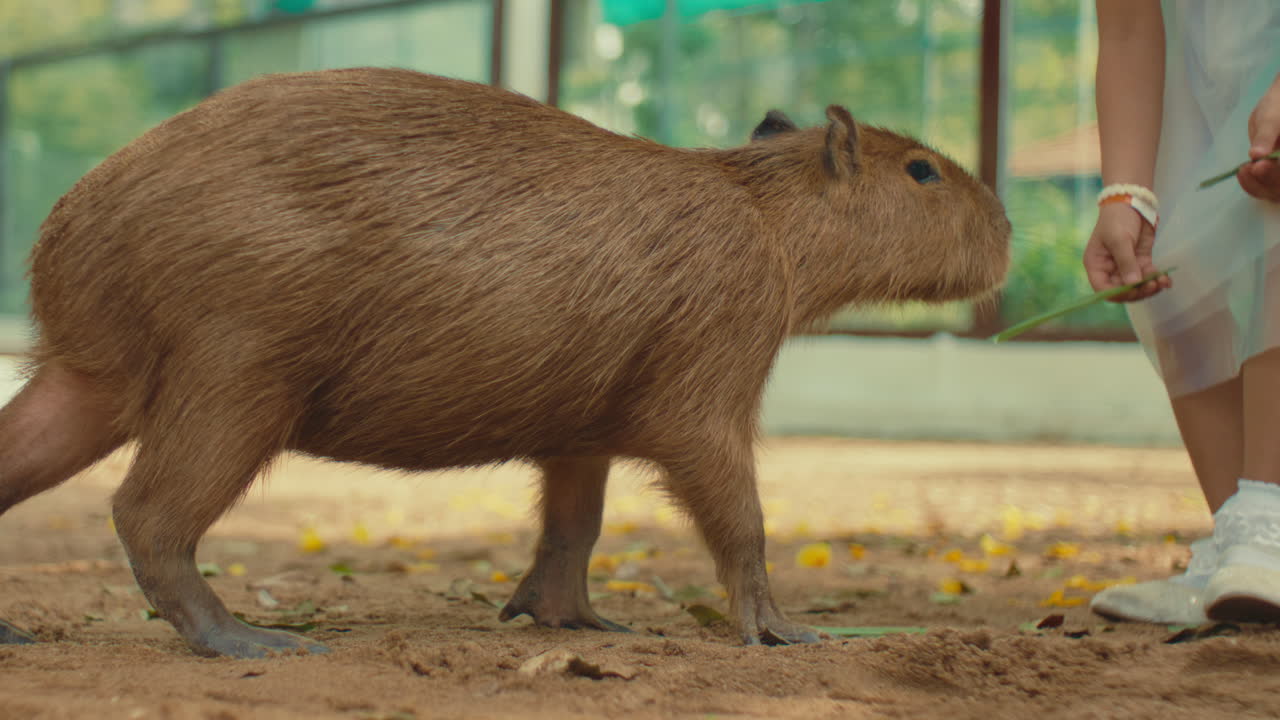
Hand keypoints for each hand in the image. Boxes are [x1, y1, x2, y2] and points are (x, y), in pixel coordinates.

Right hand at [1082, 203, 1170, 302]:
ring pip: (1137, 286)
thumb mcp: (1119, 240)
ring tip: (1161, 281)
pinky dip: (1157, 279)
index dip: (1116, 294)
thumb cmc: (1117, 219)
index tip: (1133, 291)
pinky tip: (1166, 279)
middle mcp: (1109, 269)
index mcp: (1097, 265)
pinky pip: (1148, 276)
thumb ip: (1126, 263)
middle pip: (1122, 290)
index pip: (1103, 289)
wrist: (1133, 202)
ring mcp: (1126, 266)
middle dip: (1138, 291)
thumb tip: (1133, 284)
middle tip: (1152, 285)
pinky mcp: (1140, 261)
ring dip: (1149, 287)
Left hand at [1238, 72, 1279, 201]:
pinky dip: (1254, 185)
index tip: (1257, 166)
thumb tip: (1256, 155)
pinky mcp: (1277, 177)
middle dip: (1265, 180)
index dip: (1273, 174)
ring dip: (1257, 185)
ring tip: (1242, 170)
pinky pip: (1267, 189)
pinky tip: (1243, 173)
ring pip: (1275, 192)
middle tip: (1245, 169)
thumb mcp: (1271, 117)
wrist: (1277, 108)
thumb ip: (1266, 136)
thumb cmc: (1278, 107)